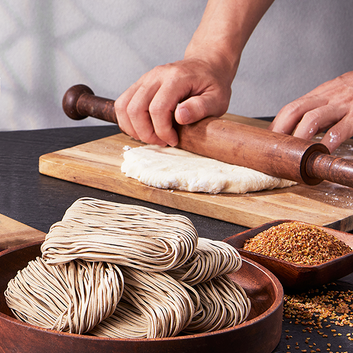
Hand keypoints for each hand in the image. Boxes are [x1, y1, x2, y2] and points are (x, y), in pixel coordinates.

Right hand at [114, 57, 232, 145]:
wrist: (207, 65)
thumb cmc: (213, 84)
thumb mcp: (217, 99)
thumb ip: (200, 108)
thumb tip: (180, 117)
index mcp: (176, 78)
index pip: (158, 109)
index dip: (162, 131)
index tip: (173, 140)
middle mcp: (156, 76)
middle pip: (135, 109)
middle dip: (145, 133)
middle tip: (161, 141)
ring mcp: (145, 79)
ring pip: (124, 106)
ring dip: (133, 128)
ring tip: (151, 136)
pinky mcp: (140, 84)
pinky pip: (123, 104)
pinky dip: (128, 121)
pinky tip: (143, 128)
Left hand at [269, 71, 352, 152]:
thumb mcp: (334, 98)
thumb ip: (317, 112)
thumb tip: (297, 131)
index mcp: (319, 95)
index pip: (290, 108)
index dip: (276, 124)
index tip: (267, 140)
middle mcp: (327, 98)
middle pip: (294, 111)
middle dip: (281, 131)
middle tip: (274, 149)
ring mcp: (342, 105)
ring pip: (312, 119)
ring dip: (299, 137)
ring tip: (293, 153)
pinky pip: (340, 130)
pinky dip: (328, 142)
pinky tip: (322, 153)